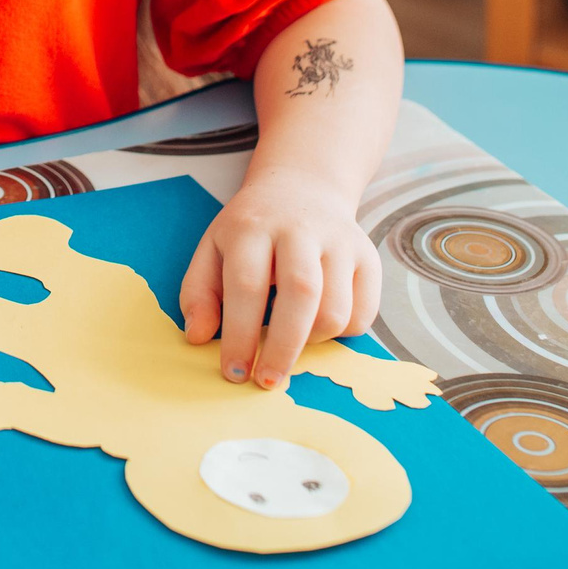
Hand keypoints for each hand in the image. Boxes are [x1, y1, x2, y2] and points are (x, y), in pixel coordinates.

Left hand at [178, 170, 380, 387]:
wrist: (302, 187)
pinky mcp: (369, 257)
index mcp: (252, 226)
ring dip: (311, 341)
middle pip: (301, 294)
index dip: (240, 335)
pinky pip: (363, 312)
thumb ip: (199, 292)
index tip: (234, 371)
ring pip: (336, 310)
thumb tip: (198, 337)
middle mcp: (300, 229)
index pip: (247, 285)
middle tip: (267, 380)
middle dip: (283, 348)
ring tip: (290, 341)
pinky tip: (317, 324)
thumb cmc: (251, 230)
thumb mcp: (212, 248)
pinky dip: (341, 332)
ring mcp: (340, 242)